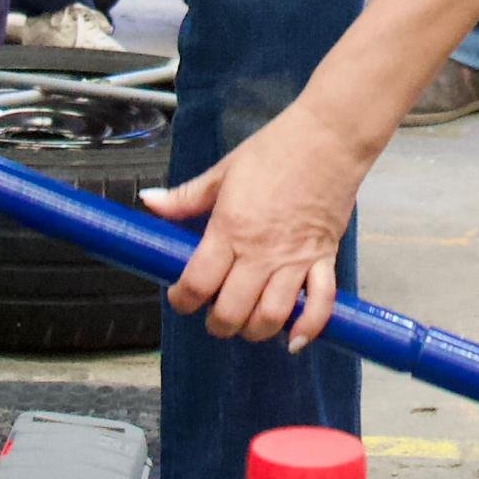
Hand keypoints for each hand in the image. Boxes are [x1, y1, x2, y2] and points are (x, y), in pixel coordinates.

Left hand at [142, 105, 376, 347]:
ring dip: (255, 330)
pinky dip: (308, 328)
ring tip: (248, 323)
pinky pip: (320, 305)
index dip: (182, 300)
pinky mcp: (324, 259)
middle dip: (217, 324)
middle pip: (232, 312)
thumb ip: (185, 197)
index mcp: (229, 229)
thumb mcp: (223, 171)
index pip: (197, 283)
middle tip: (214, 315)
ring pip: (272, 316)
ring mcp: (295, 259)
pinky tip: (293, 340)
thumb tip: (149, 202)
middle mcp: (260, 252)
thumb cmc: (276, 149)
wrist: (329, 138)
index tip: (181, 297)